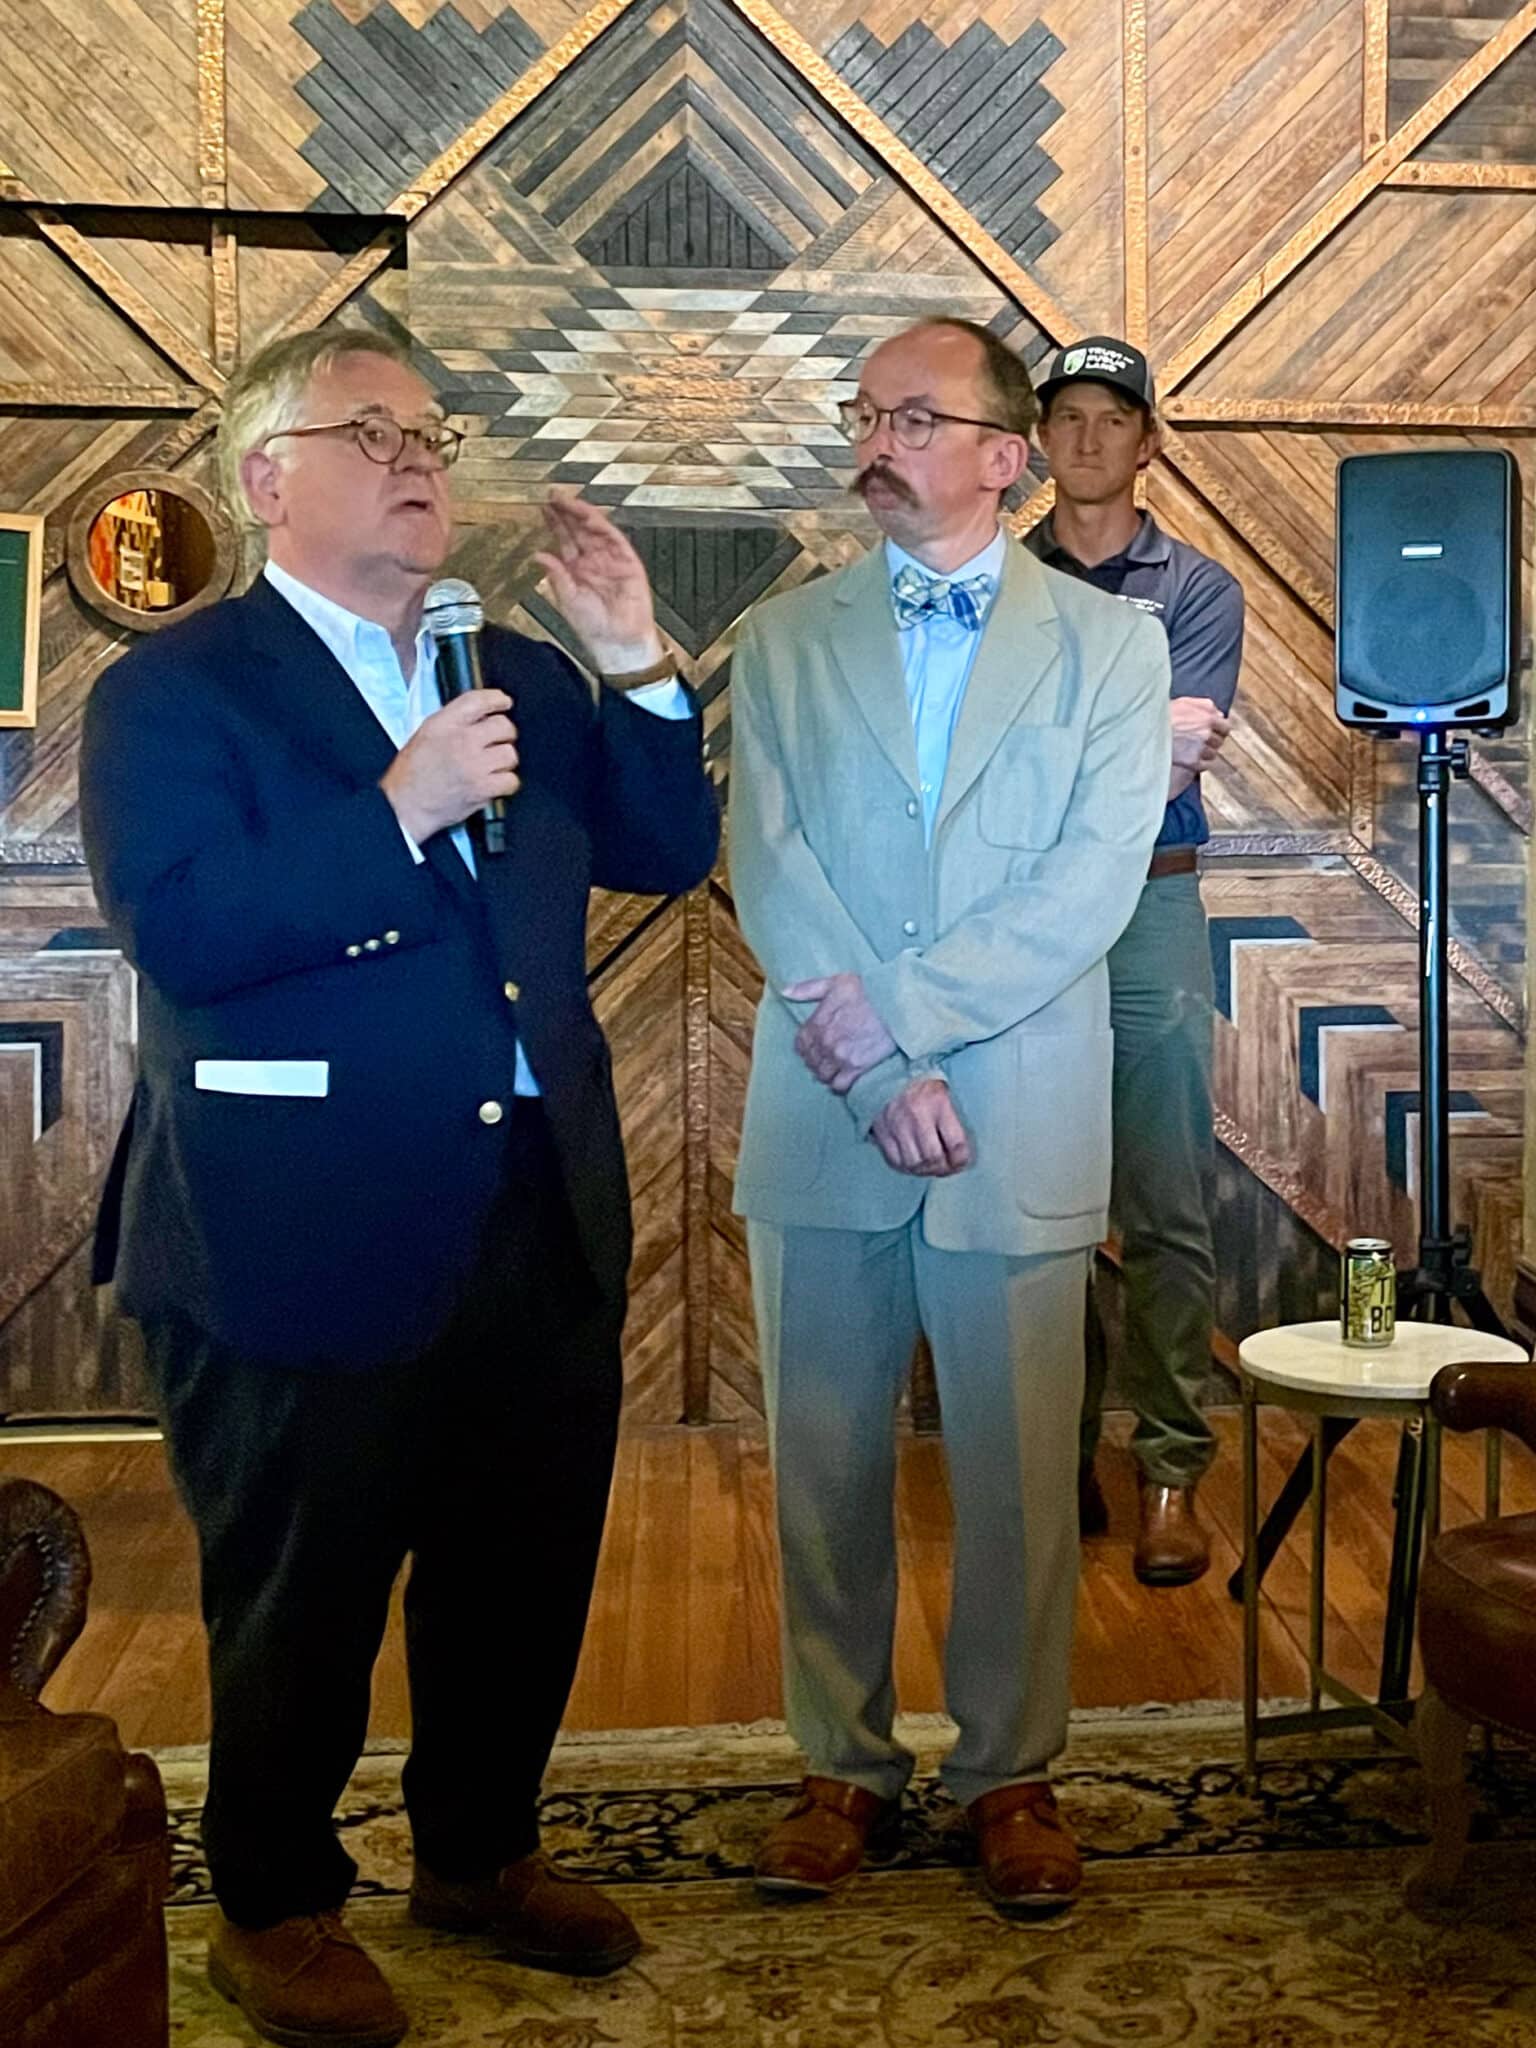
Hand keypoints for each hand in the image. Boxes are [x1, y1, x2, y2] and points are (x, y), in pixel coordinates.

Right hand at [380, 690, 519, 843]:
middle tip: (497, 742)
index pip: (478, 700)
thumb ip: (454, 721)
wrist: (405, 806)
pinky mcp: (483, 788)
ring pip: (510, 754)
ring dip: (504, 761)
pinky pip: (511, 780)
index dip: (496, 699)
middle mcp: (461, 741)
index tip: (504, 702)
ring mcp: (474, 765)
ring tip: (491, 766)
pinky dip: (506, 783)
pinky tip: (494, 783)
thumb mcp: (426, 734)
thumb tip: (483, 715)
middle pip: (503, 726)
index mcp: (443, 724)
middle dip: (504, 734)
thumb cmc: (411, 774)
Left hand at [534, 494, 664, 673]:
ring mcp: (611, 560)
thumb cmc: (594, 627)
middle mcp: (594, 560)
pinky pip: (615, 540)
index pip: (565, 539)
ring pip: (596, 530)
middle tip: (553, 494)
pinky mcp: (628, 563)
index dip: (555, 522)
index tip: (543, 507)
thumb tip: (539, 555)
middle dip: (567, 511)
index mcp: (577, 568)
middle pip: (579, 529)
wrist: (617, 642)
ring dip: (583, 514)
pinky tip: (590, 517)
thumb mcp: (567, 599)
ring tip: (568, 500)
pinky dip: (603, 528)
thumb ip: (556, 575)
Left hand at [783, 972, 897, 1093]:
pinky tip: (844, 1078)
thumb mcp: (834, 983)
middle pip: (811, 1061)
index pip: (800, 1044)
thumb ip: (807, 989)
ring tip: (833, 1070)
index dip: (805, 1047)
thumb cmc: (867, 990)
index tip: (812, 1048)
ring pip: (823, 1075)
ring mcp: (840, 1057)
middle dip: (815, 1061)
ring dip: (826, 1074)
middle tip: (824, 1060)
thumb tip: (785, 992)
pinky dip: (839, 1084)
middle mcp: (825, 1043)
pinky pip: (840, 1085)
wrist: (895, 1003)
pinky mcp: (857, 1068)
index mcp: (817, 1023)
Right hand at [870, 1078, 972, 1176]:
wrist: (891, 1075)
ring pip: (913, 1163)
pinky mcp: (882, 1132)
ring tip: (931, 1168)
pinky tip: (913, 1164)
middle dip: (943, 1169)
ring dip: (925, 1171)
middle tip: (947, 1169)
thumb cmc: (924, 1087)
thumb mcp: (946, 1093)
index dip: (961, 1159)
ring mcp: (896, 1125)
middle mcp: (916, 1114)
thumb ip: (955, 1119)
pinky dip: (905, 1168)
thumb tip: (963, 1152)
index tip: (962, 1162)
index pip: (956, 1143)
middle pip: (933, 1157)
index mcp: (938, 1102)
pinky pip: (894, 1161)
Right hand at [1170, 695, 1230, 773]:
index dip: (1219, 729)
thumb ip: (1205, 705)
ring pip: (1212, 754)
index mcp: (1208, 718)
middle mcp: (1207, 734)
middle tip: (1200, 740)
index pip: (1226, 727)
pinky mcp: (1193, 762)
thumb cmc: (1164, 715)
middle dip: (1212, 740)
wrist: (1147, 731)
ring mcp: (1200, 749)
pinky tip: (1190, 758)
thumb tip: (1219, 714)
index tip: (1214, 731)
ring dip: (1205, 752)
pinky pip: (1205, 765)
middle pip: (1219, 741)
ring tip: (1193, 749)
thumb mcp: (1185, 702)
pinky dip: (1200, 763)